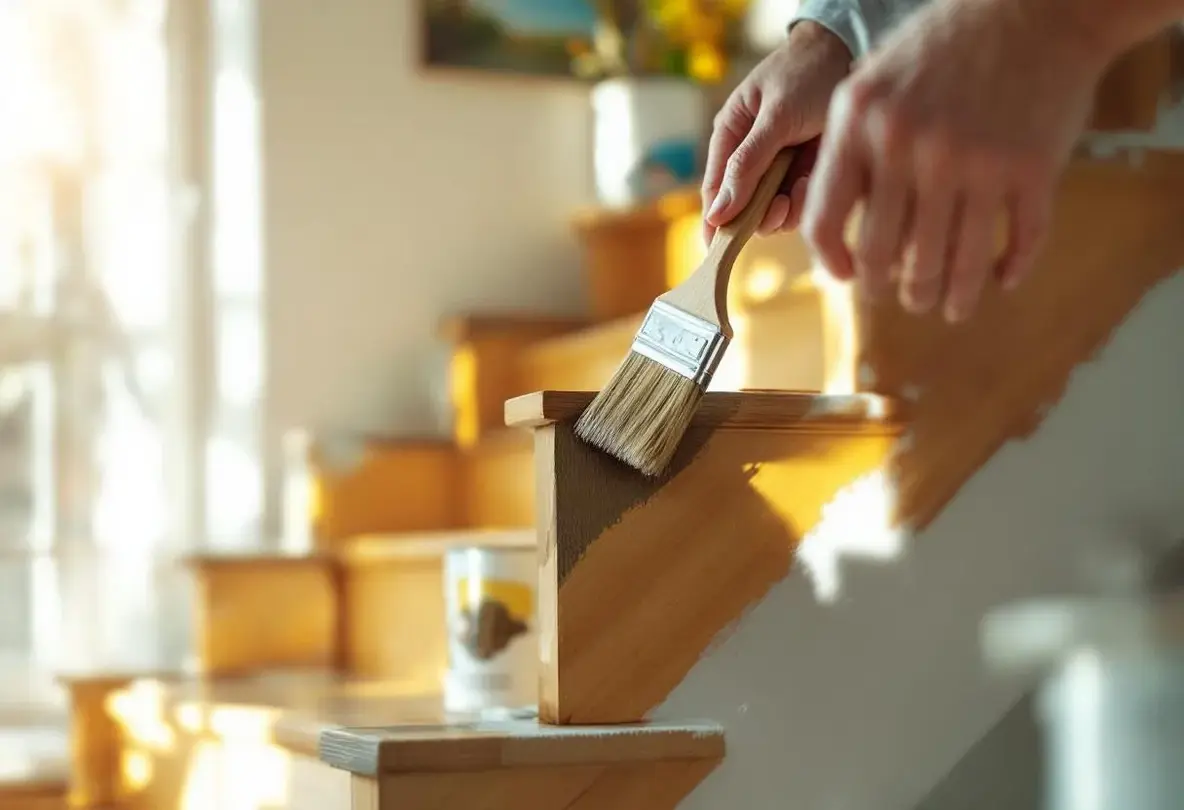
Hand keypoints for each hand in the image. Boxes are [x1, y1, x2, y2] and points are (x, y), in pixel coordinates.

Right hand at [701, 20, 851, 244]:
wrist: (853, 51)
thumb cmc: (806, 73)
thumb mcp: (776, 116)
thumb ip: (747, 163)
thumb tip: (718, 212)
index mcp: (730, 136)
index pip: (714, 188)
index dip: (714, 221)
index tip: (716, 249)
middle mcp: (751, 156)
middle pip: (744, 206)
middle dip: (762, 212)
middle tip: (782, 206)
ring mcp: (779, 166)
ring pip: (775, 209)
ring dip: (790, 206)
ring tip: (805, 181)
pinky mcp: (807, 172)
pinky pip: (803, 202)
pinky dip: (811, 197)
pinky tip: (816, 177)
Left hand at [800, 0, 1110, 321]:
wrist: (1037, 7)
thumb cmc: (945, 45)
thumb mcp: (873, 81)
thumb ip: (850, 147)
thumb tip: (831, 232)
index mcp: (860, 125)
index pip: (825, 221)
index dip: (833, 262)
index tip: (846, 277)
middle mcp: (912, 147)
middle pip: (885, 255)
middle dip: (888, 288)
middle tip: (896, 294)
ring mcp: (974, 162)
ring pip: (950, 264)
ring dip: (946, 297)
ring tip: (947, 306)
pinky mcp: (1031, 170)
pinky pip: (1016, 244)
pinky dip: (1006, 272)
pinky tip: (1000, 281)